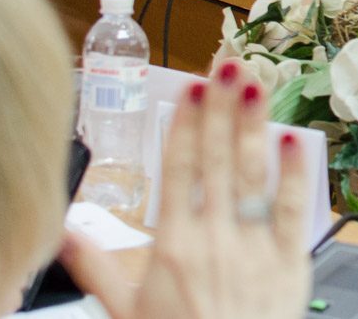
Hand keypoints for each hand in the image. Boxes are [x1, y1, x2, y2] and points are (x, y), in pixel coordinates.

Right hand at [60, 59, 311, 318]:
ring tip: (255, 84)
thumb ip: (97, 270)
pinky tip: (292, 140)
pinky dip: (294, 174)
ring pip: (254, 175)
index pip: (179, 171)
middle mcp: (214, 240)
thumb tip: (63, 234)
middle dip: (221, 109)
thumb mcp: (126, 314)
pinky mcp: (290, 264)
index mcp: (172, 248)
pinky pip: (293, 211)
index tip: (188, 88)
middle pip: (217, 161)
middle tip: (226, 64)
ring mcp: (254, 249)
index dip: (185, 125)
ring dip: (253, 126)